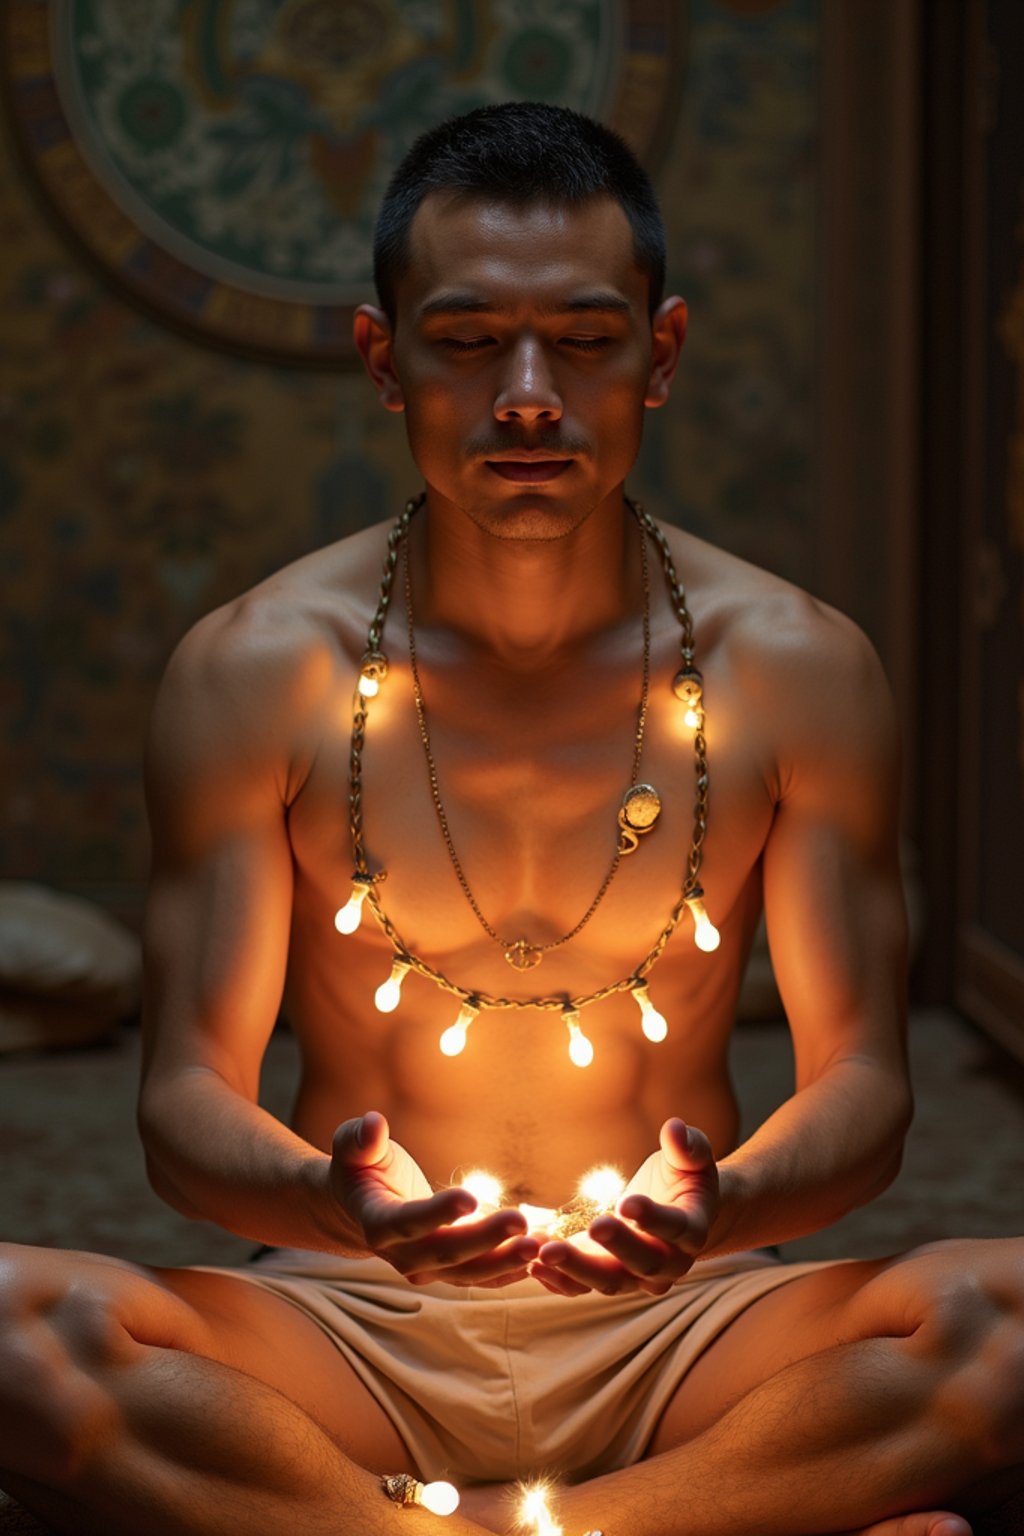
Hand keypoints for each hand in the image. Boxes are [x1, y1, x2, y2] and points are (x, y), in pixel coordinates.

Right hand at [330, 1111, 538, 1285]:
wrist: (359, 1209)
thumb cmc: (360, 1169)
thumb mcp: (352, 1148)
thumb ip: (360, 1139)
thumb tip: (373, 1123)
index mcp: (376, 1222)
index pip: (407, 1222)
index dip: (438, 1213)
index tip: (471, 1197)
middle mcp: (401, 1254)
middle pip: (445, 1252)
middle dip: (484, 1239)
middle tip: (520, 1221)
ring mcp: (425, 1268)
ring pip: (467, 1272)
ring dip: (504, 1261)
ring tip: (539, 1245)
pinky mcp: (447, 1271)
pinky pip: (479, 1277)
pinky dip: (508, 1271)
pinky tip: (538, 1257)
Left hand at [529, 1118, 718, 1296]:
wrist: (680, 1214)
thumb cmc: (684, 1178)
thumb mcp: (692, 1158)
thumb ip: (688, 1146)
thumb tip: (675, 1128)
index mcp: (692, 1230)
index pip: (676, 1228)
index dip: (653, 1218)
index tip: (627, 1202)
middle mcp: (669, 1263)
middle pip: (644, 1263)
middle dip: (616, 1247)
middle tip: (592, 1227)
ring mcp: (637, 1277)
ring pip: (610, 1281)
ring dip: (576, 1269)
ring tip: (544, 1252)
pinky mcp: (608, 1277)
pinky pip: (584, 1287)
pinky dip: (559, 1280)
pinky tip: (533, 1263)